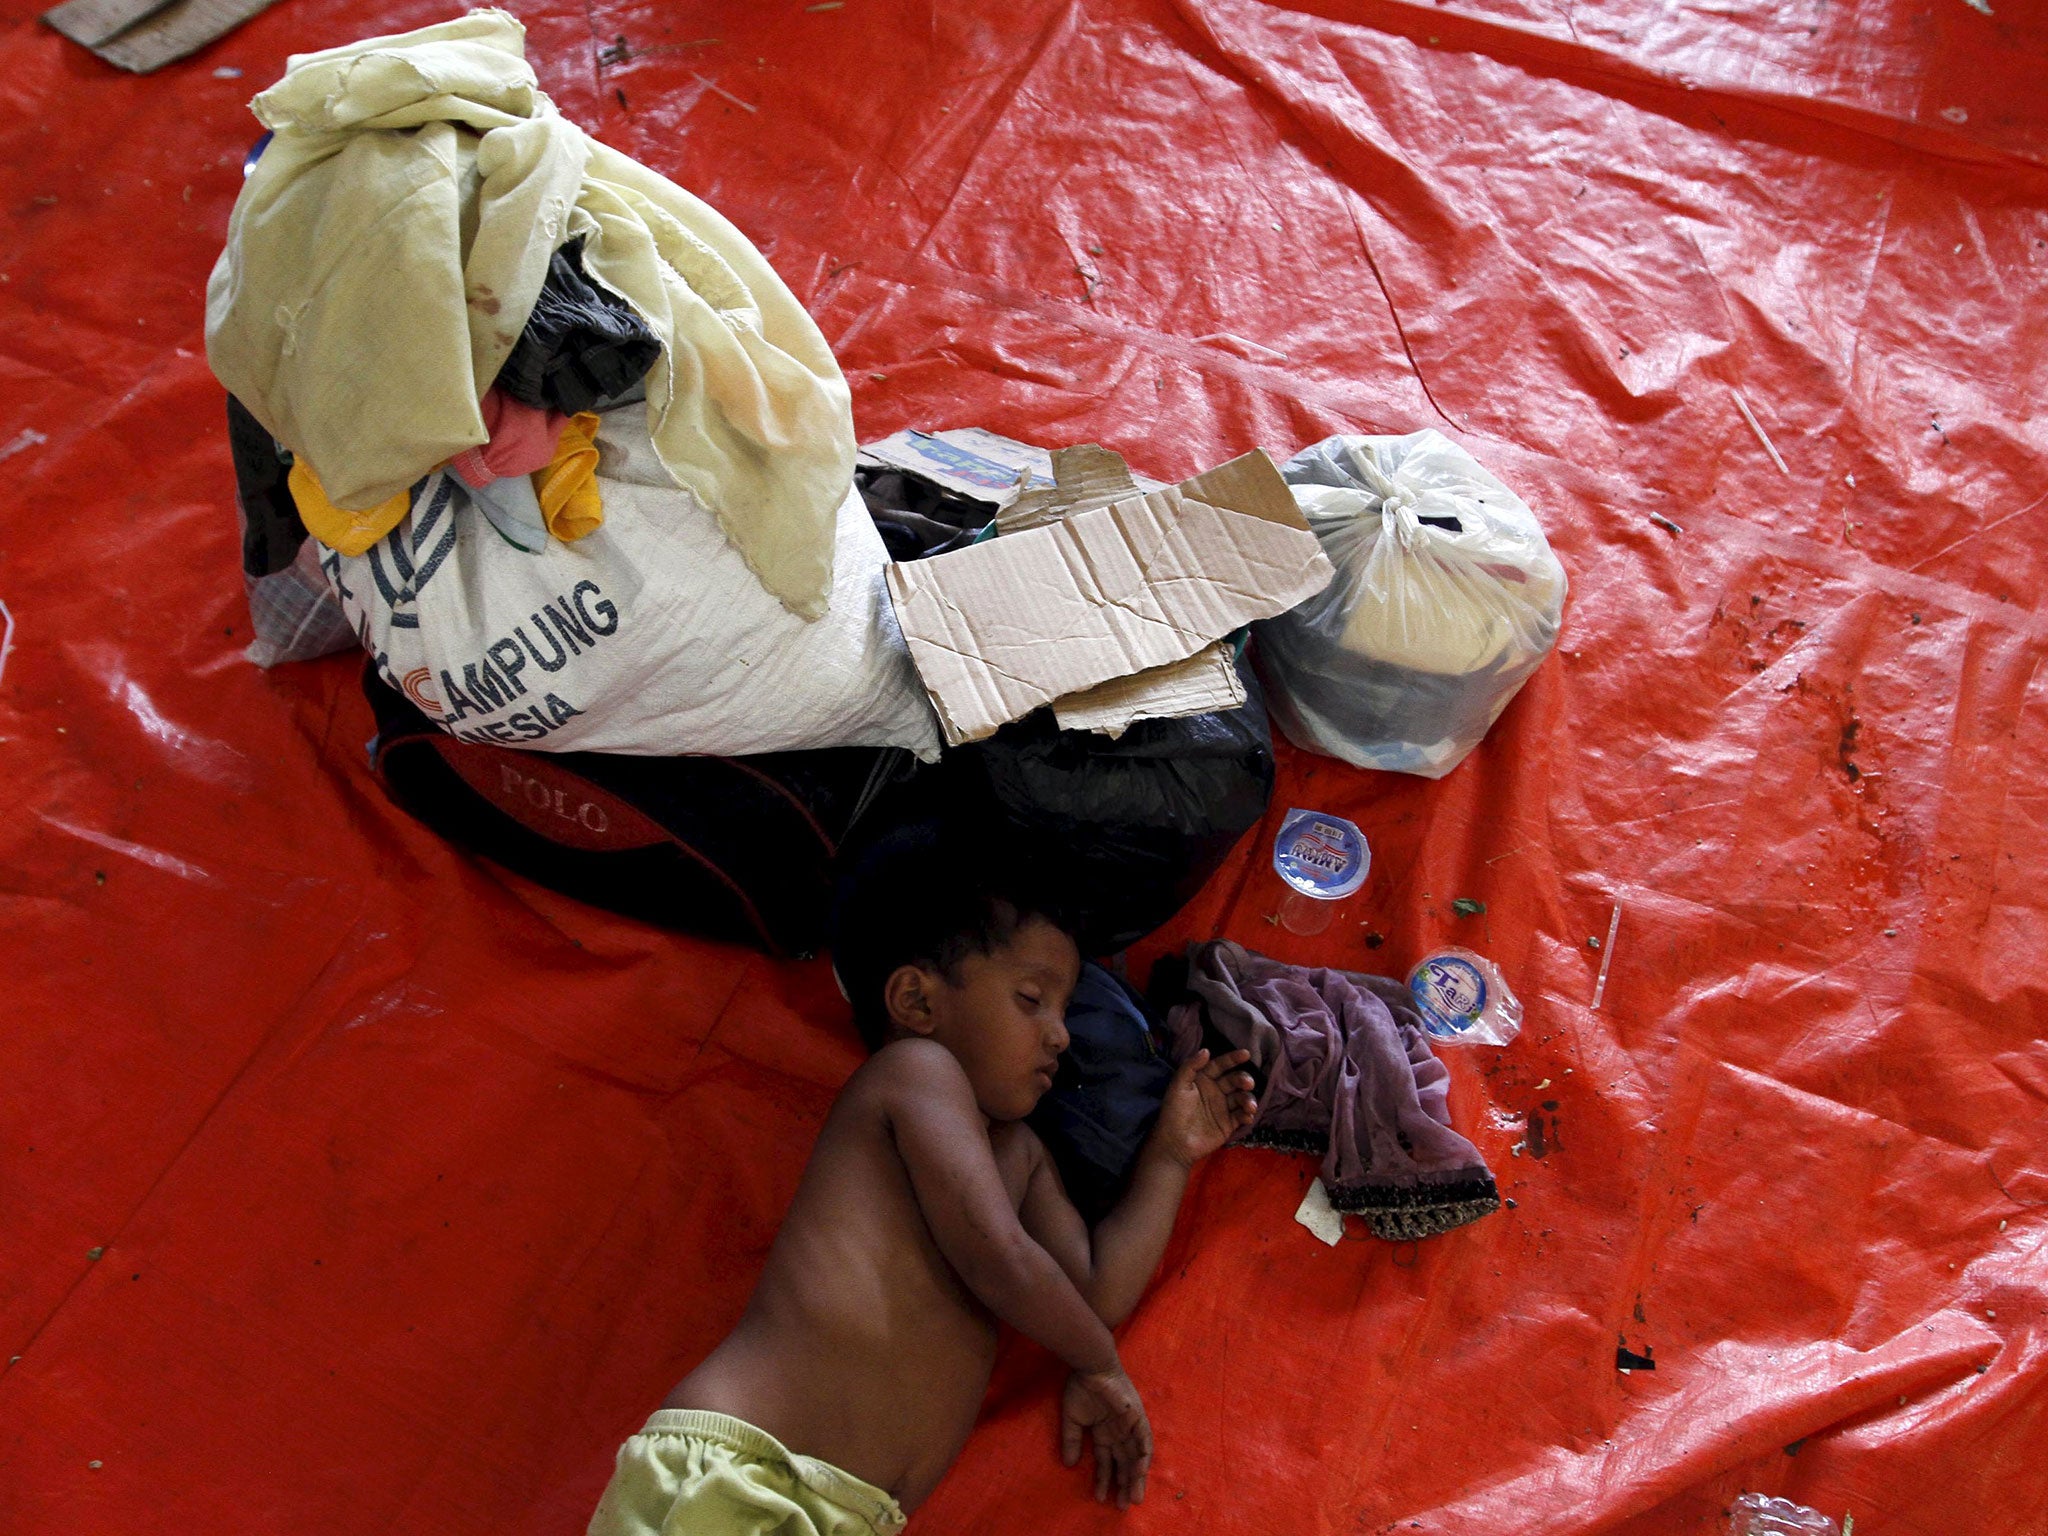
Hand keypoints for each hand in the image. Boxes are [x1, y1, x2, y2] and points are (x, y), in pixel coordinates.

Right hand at [1061, 1367, 1151, 1507]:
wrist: (1091, 1366)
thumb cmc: (1081, 1387)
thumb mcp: (1072, 1418)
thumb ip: (1072, 1441)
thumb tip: (1070, 1464)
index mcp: (1105, 1433)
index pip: (1107, 1462)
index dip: (1104, 1480)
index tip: (1100, 1499)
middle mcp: (1120, 1432)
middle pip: (1124, 1464)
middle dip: (1124, 1485)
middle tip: (1124, 1506)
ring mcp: (1131, 1426)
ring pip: (1136, 1457)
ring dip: (1136, 1477)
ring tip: (1134, 1497)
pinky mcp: (1138, 1417)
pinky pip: (1144, 1440)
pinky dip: (1144, 1455)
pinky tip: (1141, 1471)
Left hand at [1149, 1048, 1256, 1168]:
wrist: (1175, 1143)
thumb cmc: (1174, 1111)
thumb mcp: (1178, 1086)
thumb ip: (1191, 1066)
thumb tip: (1207, 1050)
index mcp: (1203, 1079)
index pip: (1220, 1066)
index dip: (1233, 1059)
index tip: (1246, 1054)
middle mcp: (1215, 1091)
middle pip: (1235, 1080)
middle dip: (1244, 1079)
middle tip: (1248, 1083)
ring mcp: (1223, 1107)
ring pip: (1241, 1097)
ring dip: (1248, 1099)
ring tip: (1249, 1106)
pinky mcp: (1228, 1124)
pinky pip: (1242, 1116)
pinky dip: (1247, 1114)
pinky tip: (1247, 1116)